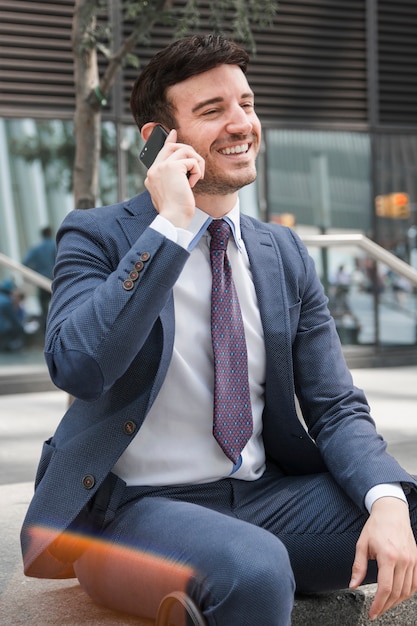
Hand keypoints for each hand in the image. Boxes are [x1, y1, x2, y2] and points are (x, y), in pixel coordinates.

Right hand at [144, 129, 204, 229]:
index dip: (169, 142)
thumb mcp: (171, 193)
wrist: (173, 218)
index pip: (160, 152)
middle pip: (173, 147)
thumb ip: (173, 179)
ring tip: (197, 178)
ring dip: (196, 163)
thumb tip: (183, 170)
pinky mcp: (172, 167)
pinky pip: (192, 161)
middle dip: (189, 153)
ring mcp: (162, 167)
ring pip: (185, 150)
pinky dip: (197, 172)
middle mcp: (154, 169)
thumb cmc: (174, 211)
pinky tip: (193, 184)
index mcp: (152, 176)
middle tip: (197, 165)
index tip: (173, 133)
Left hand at [349, 496, 416, 619]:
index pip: (385, 588)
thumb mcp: (362, 544)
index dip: (378, 604)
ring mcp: (412, 561)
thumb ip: (358, 566)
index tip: (372, 613)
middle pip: (396, 593)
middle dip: (385, 606)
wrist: (392, 512)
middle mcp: (403, 560)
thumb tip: (353, 585)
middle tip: (376, 611)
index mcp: (388, 556)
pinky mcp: (416, 560)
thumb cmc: (376, 526)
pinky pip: (415, 583)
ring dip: (396, 602)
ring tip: (384, 605)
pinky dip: (407, 593)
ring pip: (407, 591)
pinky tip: (398, 595)